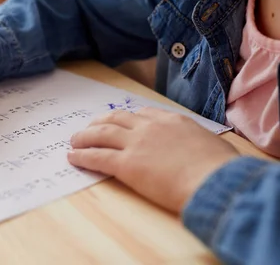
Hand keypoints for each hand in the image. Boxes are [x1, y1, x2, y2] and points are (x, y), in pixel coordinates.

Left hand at [68, 107, 239, 212]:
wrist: (214, 180)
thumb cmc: (221, 168)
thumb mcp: (212, 144)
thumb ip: (197, 143)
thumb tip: (202, 150)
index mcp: (172, 121)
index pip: (142, 113)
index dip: (126, 118)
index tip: (119, 122)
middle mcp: (149, 127)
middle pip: (115, 119)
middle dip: (99, 123)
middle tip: (89, 128)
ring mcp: (136, 144)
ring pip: (101, 134)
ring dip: (84, 137)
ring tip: (74, 141)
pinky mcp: (126, 164)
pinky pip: (97, 157)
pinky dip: (82, 156)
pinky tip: (73, 158)